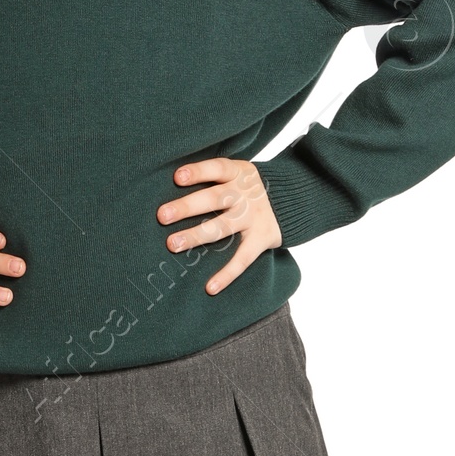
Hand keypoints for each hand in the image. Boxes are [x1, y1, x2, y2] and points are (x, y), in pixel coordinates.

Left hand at [157, 158, 281, 295]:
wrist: (292, 200)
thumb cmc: (246, 187)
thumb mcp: (236, 173)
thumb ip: (211, 176)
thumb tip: (166, 183)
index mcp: (238, 173)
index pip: (217, 168)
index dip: (198, 172)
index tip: (177, 177)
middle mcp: (245, 194)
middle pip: (215, 199)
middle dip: (188, 207)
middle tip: (162, 216)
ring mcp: (254, 217)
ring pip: (222, 227)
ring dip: (196, 236)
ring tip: (173, 244)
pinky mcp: (261, 239)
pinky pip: (243, 259)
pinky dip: (227, 274)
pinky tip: (210, 287)